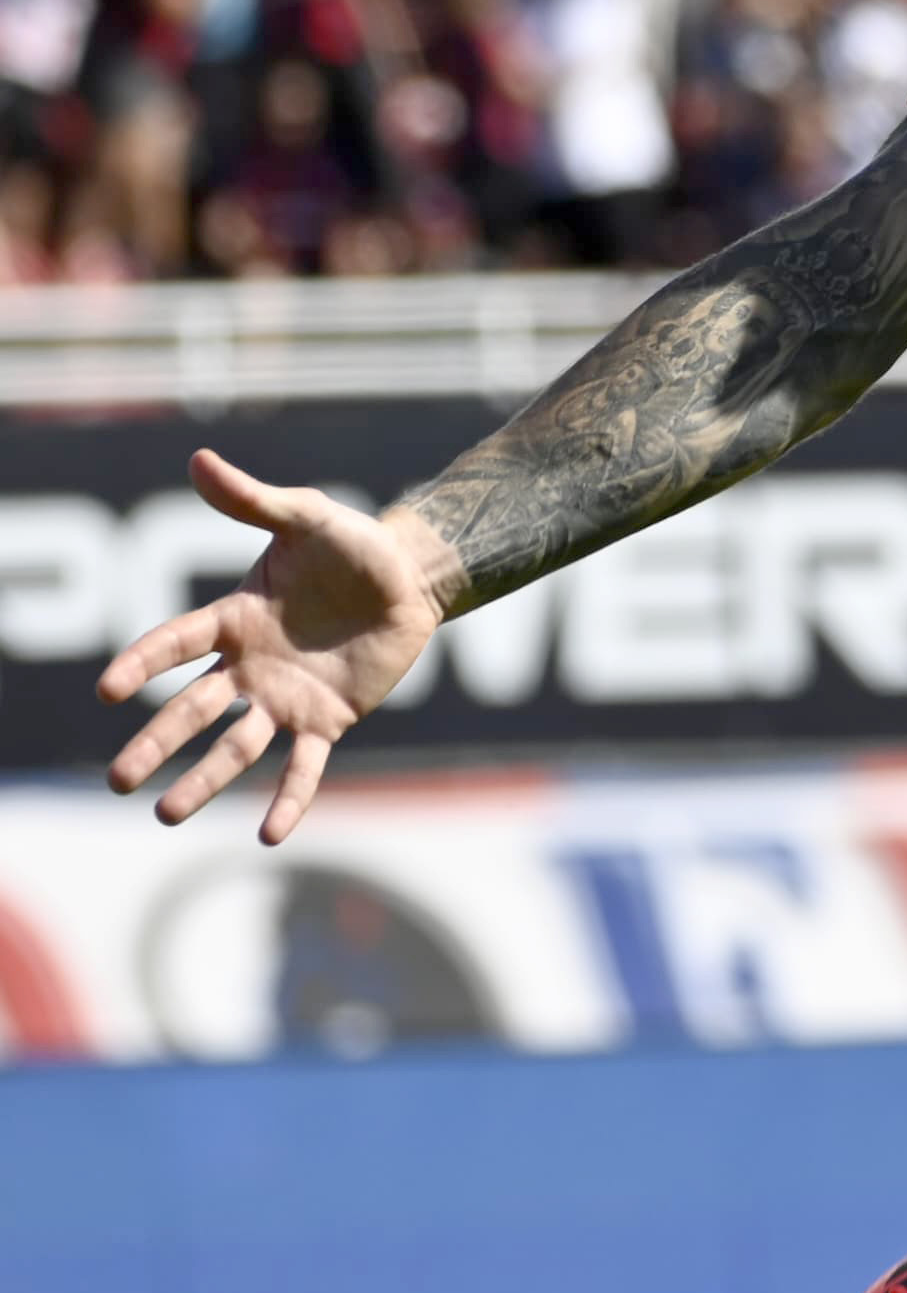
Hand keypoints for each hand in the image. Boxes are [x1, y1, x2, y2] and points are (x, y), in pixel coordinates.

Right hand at [96, 452, 449, 843]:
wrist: (410, 578)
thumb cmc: (351, 545)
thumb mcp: (306, 517)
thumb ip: (253, 501)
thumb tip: (199, 460)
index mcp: (231, 618)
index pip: (174, 644)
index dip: (142, 666)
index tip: (110, 692)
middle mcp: (247, 665)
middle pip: (191, 709)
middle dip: (156, 744)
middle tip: (117, 780)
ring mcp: (284, 697)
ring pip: (236, 745)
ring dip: (203, 780)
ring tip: (165, 814)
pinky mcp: (328, 718)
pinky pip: (304, 765)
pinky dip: (289, 797)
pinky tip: (268, 832)